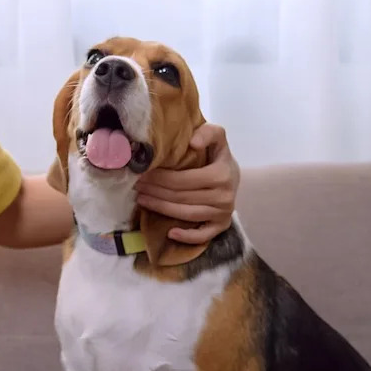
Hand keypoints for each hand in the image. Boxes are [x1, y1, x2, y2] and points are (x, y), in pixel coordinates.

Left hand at [134, 124, 239, 243]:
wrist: (234, 176)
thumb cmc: (218, 157)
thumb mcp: (218, 139)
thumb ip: (208, 133)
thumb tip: (193, 142)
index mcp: (221, 174)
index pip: (183, 180)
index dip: (160, 179)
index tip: (142, 174)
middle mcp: (224, 196)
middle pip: (181, 197)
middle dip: (155, 192)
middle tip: (136, 187)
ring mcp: (223, 213)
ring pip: (186, 214)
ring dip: (161, 209)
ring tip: (142, 200)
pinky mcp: (222, 225)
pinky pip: (203, 236)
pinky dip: (187, 237)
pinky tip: (170, 233)